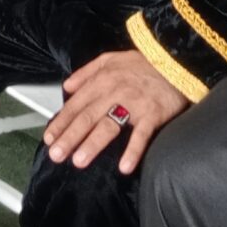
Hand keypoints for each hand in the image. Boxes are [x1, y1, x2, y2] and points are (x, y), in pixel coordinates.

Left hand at [44, 49, 188, 173]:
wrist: (176, 59)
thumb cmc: (143, 63)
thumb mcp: (111, 59)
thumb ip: (87, 72)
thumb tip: (67, 86)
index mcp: (103, 80)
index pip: (76, 104)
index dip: (61, 122)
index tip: (49, 138)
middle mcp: (115, 91)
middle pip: (87, 117)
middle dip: (69, 137)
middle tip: (56, 155)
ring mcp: (134, 103)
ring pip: (109, 126)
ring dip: (92, 144)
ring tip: (78, 161)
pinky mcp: (153, 113)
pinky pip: (141, 135)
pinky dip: (133, 151)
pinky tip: (124, 167)